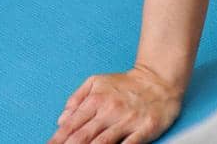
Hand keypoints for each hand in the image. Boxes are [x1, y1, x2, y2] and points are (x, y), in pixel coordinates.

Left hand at [48, 65, 182, 143]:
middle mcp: (110, 110)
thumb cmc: (126, 84)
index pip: (71, 126)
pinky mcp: (144, 129)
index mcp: (96, 99)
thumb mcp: (97, 81)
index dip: (57, 140)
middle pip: (82, 137)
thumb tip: (61, 120)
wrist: (160, 79)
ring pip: (101, 143)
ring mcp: (127, 120)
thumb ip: (77, 99)